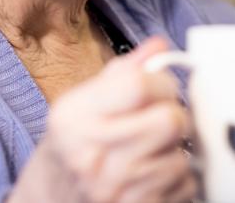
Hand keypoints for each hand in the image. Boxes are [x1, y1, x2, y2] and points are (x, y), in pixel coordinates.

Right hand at [10, 36, 195, 202]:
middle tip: (159, 117)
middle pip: (169, 120)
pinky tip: (153, 173)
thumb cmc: (73, 145)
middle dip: (173, 114)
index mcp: (74, 117)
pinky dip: (177, 178)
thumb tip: (160, 46)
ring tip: (152, 149)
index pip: (139, 85)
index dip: (161, 81)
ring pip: (180, 156)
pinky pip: (184, 186)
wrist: (51, 200)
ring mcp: (113, 191)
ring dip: (174, 150)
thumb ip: (124, 71)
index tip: (160, 86)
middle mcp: (91, 156)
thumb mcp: (85, 102)